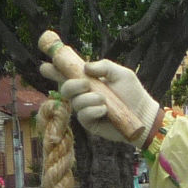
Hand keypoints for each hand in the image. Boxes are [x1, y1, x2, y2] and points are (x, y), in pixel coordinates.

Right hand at [37, 56, 159, 145]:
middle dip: (71, 84)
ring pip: (74, 101)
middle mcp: (83, 95)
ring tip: (104, 99)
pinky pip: (83, 115)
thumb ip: (103, 66)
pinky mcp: (89, 123)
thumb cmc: (132, 93)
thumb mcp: (120, 73)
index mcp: (87, 80)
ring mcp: (85, 109)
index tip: (45, 64)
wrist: (143, 114)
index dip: (54, 69)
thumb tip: (85, 67)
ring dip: (88, 98)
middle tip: (85, 84)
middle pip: (64, 88)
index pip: (66, 73)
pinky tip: (105, 109)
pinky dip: (93, 110)